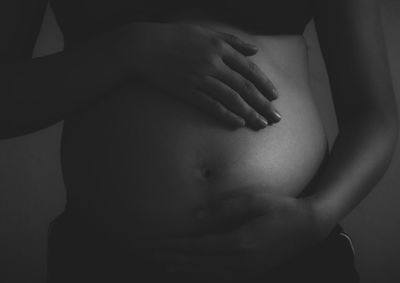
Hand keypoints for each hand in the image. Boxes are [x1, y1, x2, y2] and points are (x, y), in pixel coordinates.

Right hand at [115, 22, 280, 129]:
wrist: (145, 46)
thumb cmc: (176, 37)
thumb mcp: (206, 31)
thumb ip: (233, 40)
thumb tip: (256, 49)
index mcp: (219, 47)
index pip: (249, 69)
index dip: (264, 83)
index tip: (275, 96)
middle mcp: (213, 63)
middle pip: (244, 87)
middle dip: (263, 104)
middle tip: (276, 118)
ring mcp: (200, 78)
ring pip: (231, 98)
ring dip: (249, 113)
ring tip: (261, 124)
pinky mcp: (187, 91)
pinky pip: (210, 105)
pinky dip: (225, 115)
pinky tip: (237, 123)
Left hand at [148, 194, 328, 281]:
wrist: (308, 228)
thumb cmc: (281, 209)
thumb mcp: (255, 201)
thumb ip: (225, 208)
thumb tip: (196, 217)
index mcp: (241, 242)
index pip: (199, 247)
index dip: (175, 246)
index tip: (157, 243)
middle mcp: (241, 262)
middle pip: (198, 264)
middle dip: (172, 259)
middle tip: (151, 255)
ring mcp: (247, 271)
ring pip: (206, 274)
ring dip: (182, 270)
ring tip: (163, 265)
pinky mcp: (251, 273)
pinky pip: (219, 278)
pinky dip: (200, 275)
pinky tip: (188, 272)